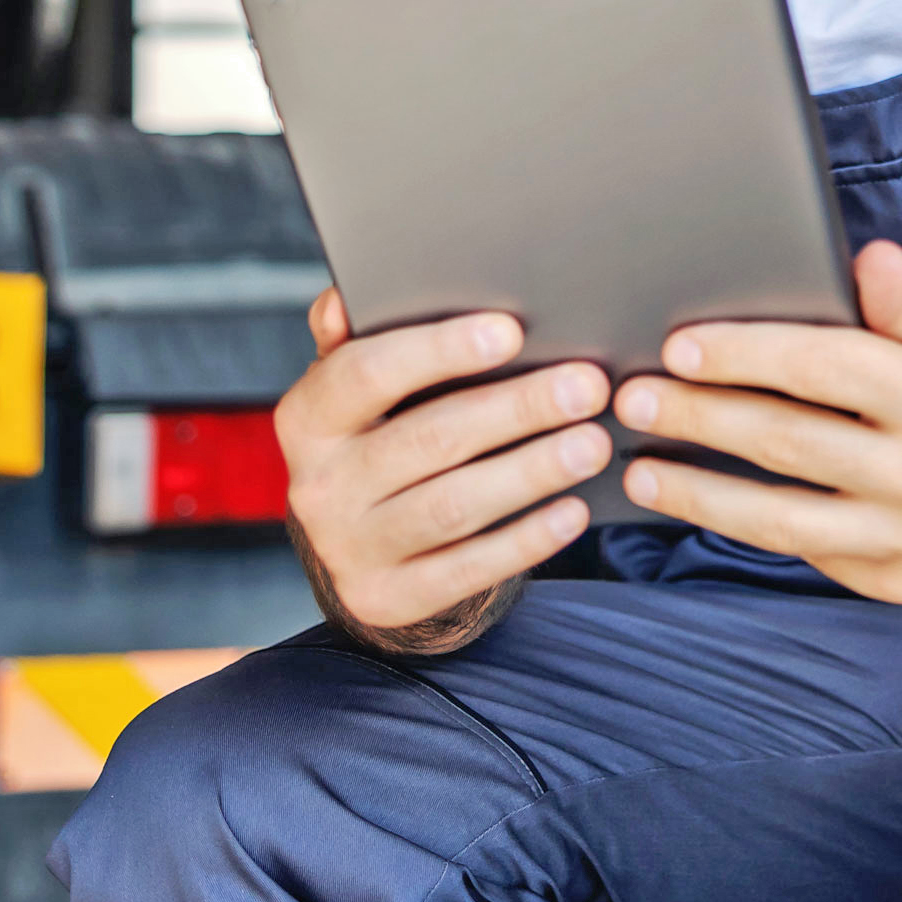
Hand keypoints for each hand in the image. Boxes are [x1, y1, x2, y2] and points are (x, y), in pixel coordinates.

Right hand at [277, 288, 609, 647]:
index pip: (365, 373)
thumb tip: (342, 302)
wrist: (357, 544)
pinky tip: (572, 510)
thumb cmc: (378, 434)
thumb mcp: (357, 387)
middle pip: (428, 439)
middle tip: (587, 387)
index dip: (438, 351)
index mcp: (307, 417)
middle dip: (516, 409)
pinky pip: (467, 568)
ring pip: (453, 506)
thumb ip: (356, 337)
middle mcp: (319, 485)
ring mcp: (350, 549)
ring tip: (593, 443)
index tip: (512, 331)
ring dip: (532, 471)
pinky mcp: (388, 599)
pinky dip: (525, 539)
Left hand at [612, 242, 901, 603]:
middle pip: (787, 444)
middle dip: (699, 418)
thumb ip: (899, 295)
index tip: (677, 347)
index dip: (743, 356)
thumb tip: (867, 260)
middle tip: (631, 399)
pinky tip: (698, 499)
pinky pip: (804, 550)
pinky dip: (742, 526)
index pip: (821, 370)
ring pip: (781, 519)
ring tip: (639, 468)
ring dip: (698, 494)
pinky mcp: (899, 580)